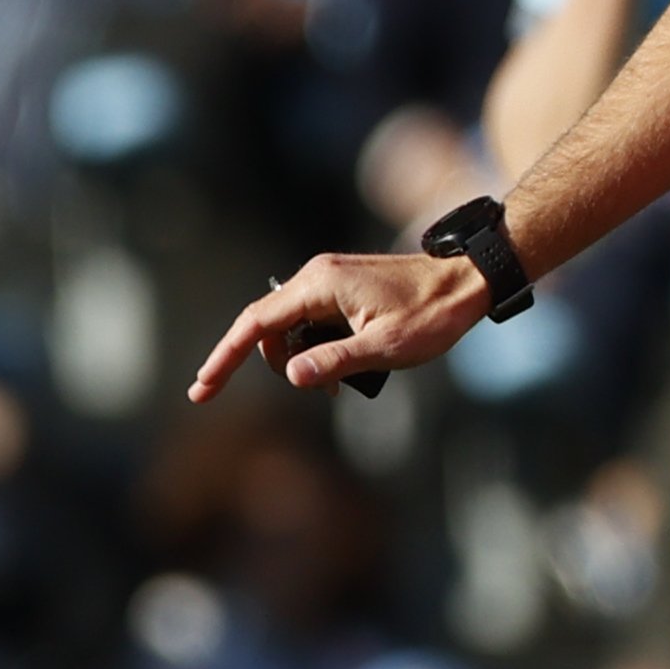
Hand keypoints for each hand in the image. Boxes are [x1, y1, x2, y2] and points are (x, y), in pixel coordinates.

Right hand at [189, 250, 499, 401]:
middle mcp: (315, 276)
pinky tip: (346, 366)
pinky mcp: (341, 287)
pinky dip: (318, 347)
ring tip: (342, 383)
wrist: (467, 280)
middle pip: (269, 328)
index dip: (224, 357)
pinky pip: (312, 320)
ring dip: (304, 359)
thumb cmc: (432, 314)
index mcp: (318, 285)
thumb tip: (291, 377)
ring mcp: (328, 280)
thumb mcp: (386, 347)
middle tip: (324, 392)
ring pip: (291, 327)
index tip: (202, 388)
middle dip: (280, 365)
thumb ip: (334, 362)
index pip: (254, 324)